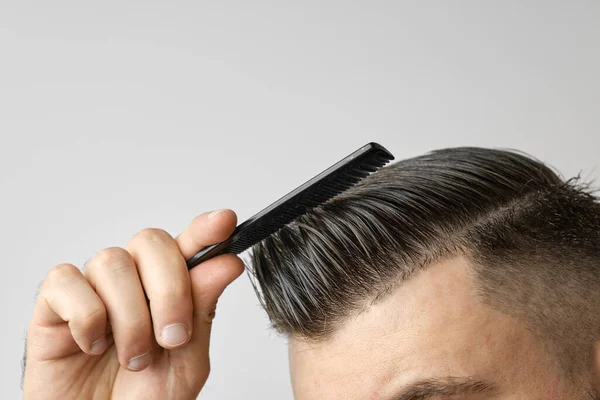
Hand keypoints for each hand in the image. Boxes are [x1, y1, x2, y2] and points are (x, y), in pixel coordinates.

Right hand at [23, 210, 244, 399]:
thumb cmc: (142, 398)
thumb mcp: (185, 360)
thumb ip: (203, 310)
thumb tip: (226, 262)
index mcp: (168, 288)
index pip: (188, 245)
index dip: (205, 229)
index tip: (225, 221)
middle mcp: (132, 281)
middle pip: (151, 242)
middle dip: (170, 289)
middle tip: (172, 337)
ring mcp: (93, 289)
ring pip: (112, 262)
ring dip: (130, 316)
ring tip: (133, 357)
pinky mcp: (53, 305)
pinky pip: (67, 281)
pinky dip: (87, 317)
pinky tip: (93, 345)